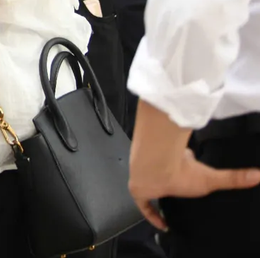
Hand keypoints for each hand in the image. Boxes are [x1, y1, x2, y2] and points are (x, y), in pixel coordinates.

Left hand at [130, 145, 259, 230]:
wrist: (152, 168)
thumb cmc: (182, 171)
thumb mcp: (212, 179)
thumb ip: (235, 178)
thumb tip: (259, 174)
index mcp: (180, 161)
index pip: (186, 161)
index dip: (190, 168)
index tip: (195, 176)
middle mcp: (162, 166)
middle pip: (169, 173)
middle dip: (175, 181)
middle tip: (184, 193)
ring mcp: (148, 177)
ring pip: (155, 185)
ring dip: (163, 193)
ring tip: (173, 205)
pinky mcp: (139, 190)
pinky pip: (144, 204)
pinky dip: (151, 214)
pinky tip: (162, 224)